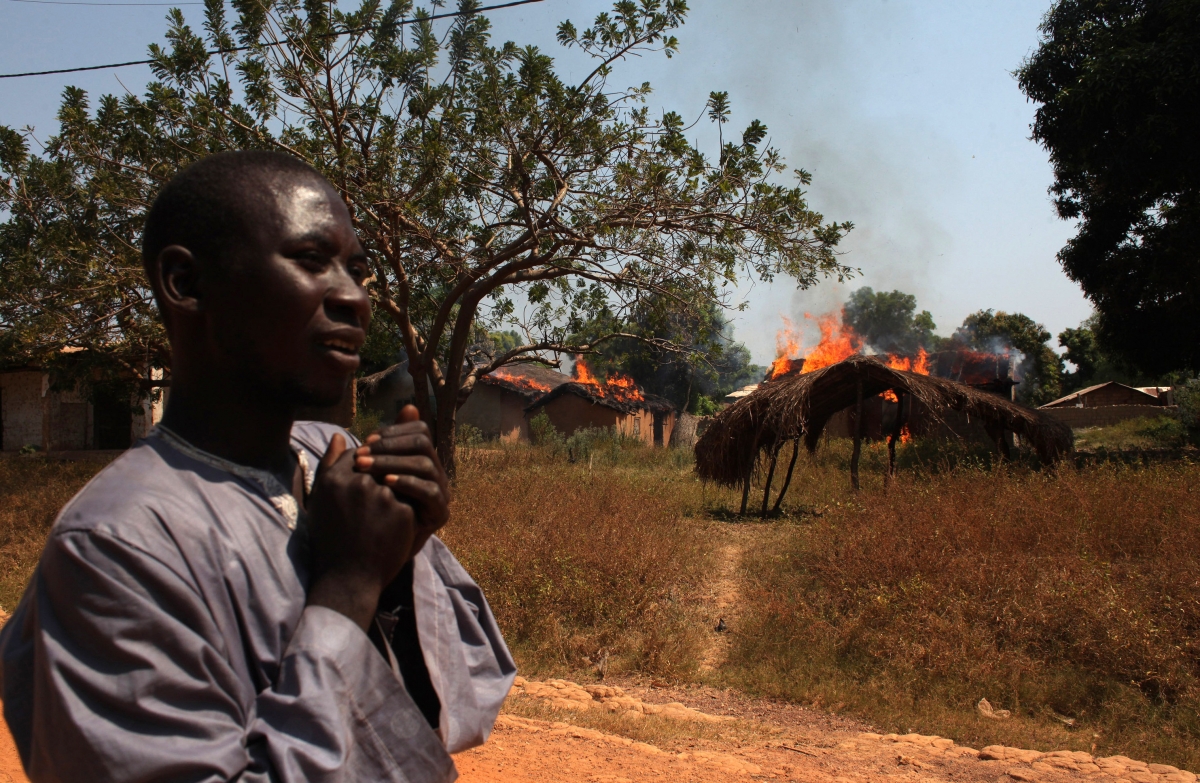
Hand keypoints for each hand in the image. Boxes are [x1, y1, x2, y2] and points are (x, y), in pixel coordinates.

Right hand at [306, 434, 416, 629]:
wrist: (347, 579)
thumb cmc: (331, 539)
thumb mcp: (321, 500)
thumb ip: (331, 464)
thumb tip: (341, 435)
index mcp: (334, 478)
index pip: (359, 454)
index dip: (366, 467)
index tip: (366, 483)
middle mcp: (358, 482)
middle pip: (380, 464)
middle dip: (383, 475)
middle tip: (377, 501)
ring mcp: (382, 496)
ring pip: (397, 478)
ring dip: (397, 489)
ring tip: (384, 513)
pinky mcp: (402, 510)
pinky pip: (410, 496)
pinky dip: (407, 505)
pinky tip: (396, 523)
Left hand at [352, 405, 449, 556]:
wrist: (366, 564)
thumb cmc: (358, 521)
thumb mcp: (351, 487)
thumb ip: (348, 461)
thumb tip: (338, 435)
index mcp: (416, 461)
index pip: (417, 431)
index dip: (392, 431)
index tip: (365, 441)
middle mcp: (432, 473)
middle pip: (422, 443)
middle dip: (390, 445)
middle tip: (363, 453)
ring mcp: (438, 492)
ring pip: (425, 464)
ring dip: (393, 462)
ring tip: (366, 468)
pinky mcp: (439, 513)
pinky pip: (430, 490)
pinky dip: (407, 483)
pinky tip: (385, 484)